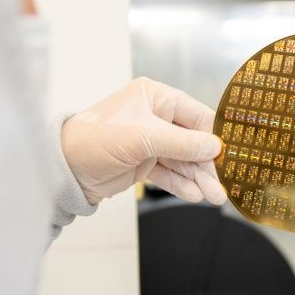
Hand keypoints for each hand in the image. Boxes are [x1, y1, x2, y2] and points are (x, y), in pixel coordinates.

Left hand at [61, 77, 226, 205]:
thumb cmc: (95, 140)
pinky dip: (182, 184)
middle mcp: (155, 116)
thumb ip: (182, 143)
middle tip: (223, 186)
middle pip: (192, 141)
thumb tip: (215, 147)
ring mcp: (150, 141)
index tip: (231, 155)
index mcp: (155, 96)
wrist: (64, 170)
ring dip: (198, 179)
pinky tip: (195, 195)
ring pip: (183, 161)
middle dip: (207, 165)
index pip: (195, 115)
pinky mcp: (143, 163)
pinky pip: (170, 173)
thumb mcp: (143, 138)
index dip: (214, 136)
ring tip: (214, 198)